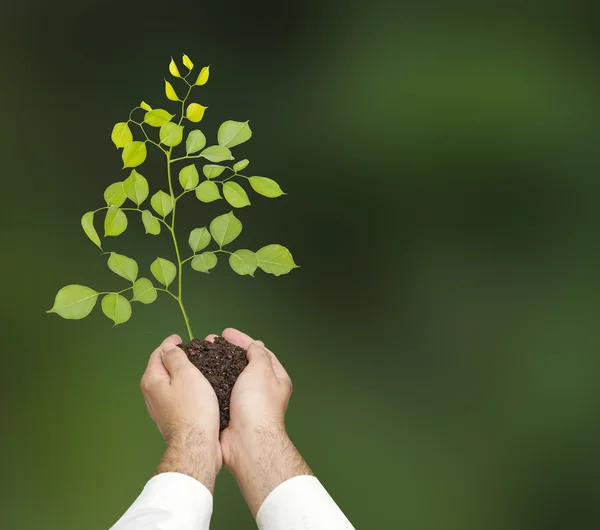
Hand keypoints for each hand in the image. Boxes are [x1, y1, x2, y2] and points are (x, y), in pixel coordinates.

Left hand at [140, 334, 221, 491]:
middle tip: (194, 352)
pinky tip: (198, 389)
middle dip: (175, 358)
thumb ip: (175, 357)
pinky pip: (176, 395)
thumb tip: (168, 347)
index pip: (158, 353)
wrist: (196, 444)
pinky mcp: (171, 418)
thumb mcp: (186, 374)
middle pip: (162, 368)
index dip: (170, 343)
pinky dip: (185, 387)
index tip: (181, 338)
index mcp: (152, 379)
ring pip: (170, 383)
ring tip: (198, 368)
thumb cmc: (193, 407)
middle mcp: (151, 394)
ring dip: (181, 374)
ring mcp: (160, 408)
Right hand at [210, 328, 310, 515]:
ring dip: (215, 366)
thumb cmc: (257, 404)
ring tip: (200, 356)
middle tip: (209, 343)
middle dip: (226, 352)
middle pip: (243, 364)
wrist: (246, 441)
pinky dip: (210, 382)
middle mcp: (262, 390)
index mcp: (276, 378)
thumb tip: (256, 345)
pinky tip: (198, 376)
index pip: (259, 352)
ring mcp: (245, 402)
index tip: (226, 333)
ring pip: (229, 378)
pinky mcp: (230, 412)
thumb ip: (258, 355)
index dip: (243, 340)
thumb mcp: (261, 371)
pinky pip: (219, 392)